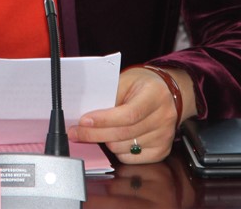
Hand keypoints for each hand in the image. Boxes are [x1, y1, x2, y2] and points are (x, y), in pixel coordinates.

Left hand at [72, 67, 188, 163]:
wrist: (165, 93)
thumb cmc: (141, 86)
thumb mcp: (124, 81)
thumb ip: (107, 97)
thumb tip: (85, 116)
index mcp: (155, 95)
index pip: (128, 114)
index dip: (103, 120)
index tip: (83, 122)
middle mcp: (164, 117)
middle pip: (123, 133)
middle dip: (94, 134)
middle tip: (75, 132)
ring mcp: (165, 136)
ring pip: (123, 148)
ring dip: (105, 142)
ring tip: (99, 132)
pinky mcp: (162, 150)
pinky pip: (131, 158)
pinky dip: (117, 151)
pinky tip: (115, 139)